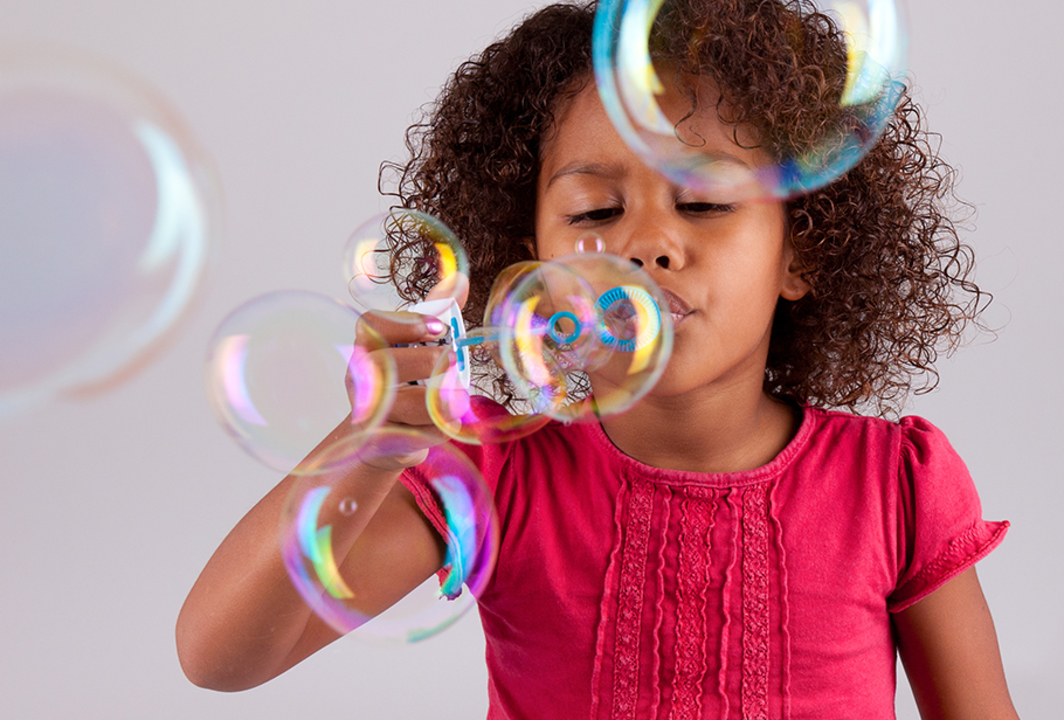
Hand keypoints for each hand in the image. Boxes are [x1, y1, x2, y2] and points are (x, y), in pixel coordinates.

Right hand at [346, 275, 469, 469]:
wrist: (388, 439)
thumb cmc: (406, 384)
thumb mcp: (420, 346)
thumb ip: (438, 312)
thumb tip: (459, 278)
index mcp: (366, 347)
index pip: (372, 324)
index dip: (406, 323)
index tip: (440, 327)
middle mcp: (358, 377)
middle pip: (381, 363)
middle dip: (422, 361)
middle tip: (454, 360)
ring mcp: (366, 411)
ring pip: (396, 404)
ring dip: (433, 400)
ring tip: (457, 396)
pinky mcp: (381, 442)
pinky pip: (410, 434)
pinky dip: (434, 429)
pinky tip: (445, 422)